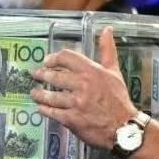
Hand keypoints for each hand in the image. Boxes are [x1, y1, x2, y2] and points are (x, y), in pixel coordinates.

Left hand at [31, 27, 137, 149]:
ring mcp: (76, 103)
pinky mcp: (72, 119)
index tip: (47, 62)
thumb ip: (107, 50)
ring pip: (50, 96)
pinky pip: (52, 112)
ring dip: (39, 94)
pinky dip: (44, 109)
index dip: (53, 58)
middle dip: (42, 75)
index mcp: (92, 71)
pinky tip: (41, 108)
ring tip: (34, 93)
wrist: (124, 128)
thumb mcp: (114, 72)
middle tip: (36, 76)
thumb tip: (107, 30)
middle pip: (54, 76)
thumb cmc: (119, 100)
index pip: (66, 57)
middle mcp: (82, 85)